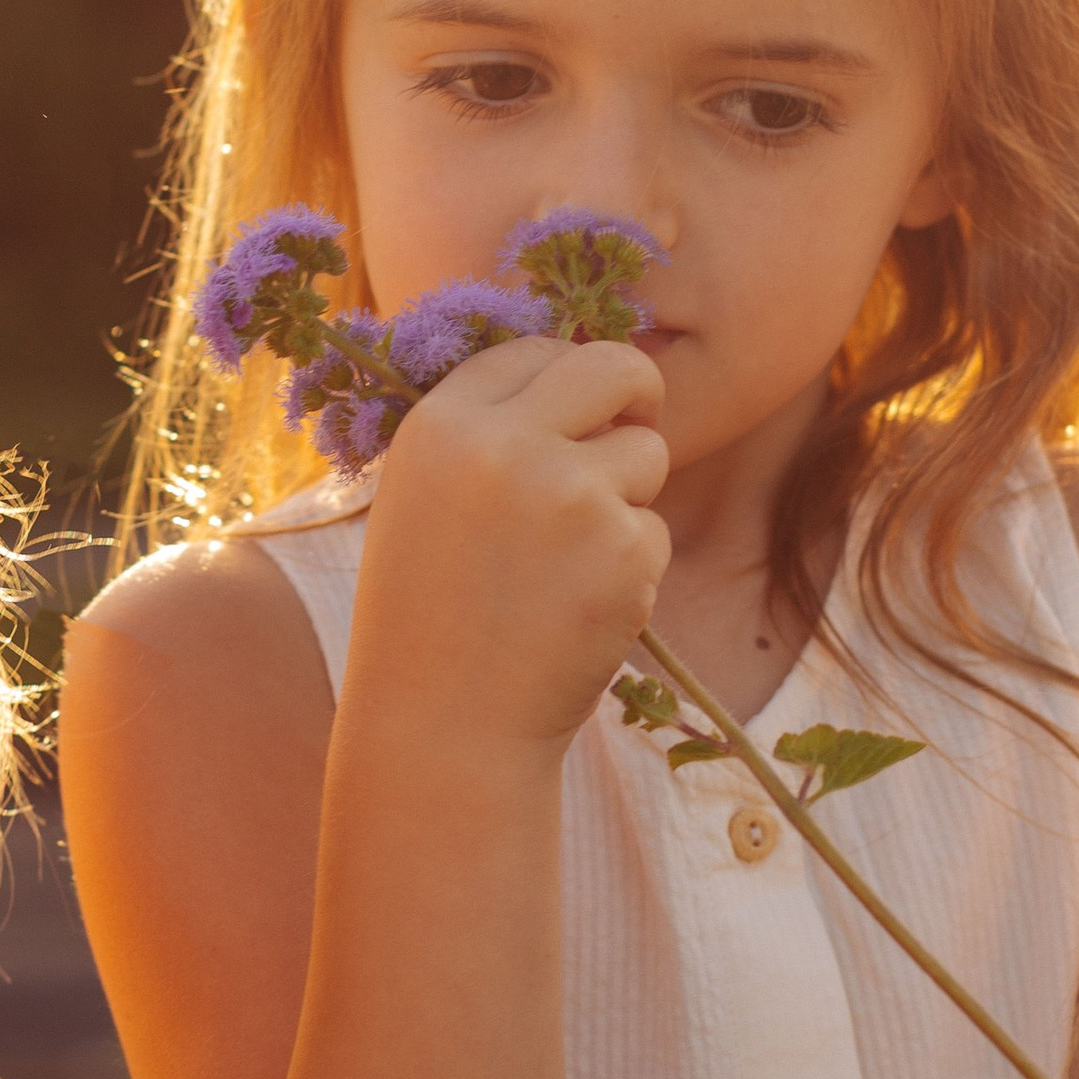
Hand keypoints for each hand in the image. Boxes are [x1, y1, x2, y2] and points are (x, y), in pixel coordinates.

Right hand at [353, 332, 669, 755]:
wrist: (445, 728)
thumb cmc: (428, 618)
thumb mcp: (424, 500)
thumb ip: (485, 436)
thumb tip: (571, 375)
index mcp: (442, 426)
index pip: (532, 350)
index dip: (562, 378)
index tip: (574, 410)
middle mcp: (507, 446)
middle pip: (613, 365)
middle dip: (637, 390)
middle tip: (635, 422)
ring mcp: (572, 496)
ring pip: (646, 453)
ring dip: (626, 498)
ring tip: (565, 564)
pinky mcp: (626, 551)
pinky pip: (654, 532)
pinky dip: (630, 570)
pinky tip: (576, 612)